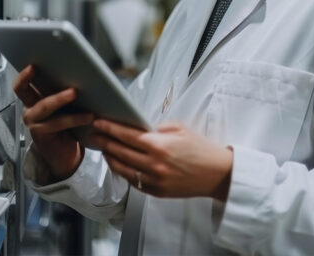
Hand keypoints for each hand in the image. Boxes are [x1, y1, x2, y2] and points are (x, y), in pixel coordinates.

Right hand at [12, 65, 94, 179]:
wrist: (64, 153)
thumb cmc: (64, 124)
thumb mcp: (61, 105)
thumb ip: (62, 91)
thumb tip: (80, 72)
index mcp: (32, 99)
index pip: (21, 86)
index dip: (24, 77)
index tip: (32, 66)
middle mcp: (30, 111)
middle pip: (31, 96)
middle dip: (49, 87)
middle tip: (72, 89)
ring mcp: (35, 123)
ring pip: (46, 108)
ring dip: (63, 101)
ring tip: (81, 99)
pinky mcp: (43, 135)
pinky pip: (59, 123)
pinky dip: (76, 119)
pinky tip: (89, 117)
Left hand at [91, 120, 232, 199]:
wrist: (217, 173)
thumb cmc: (200, 148)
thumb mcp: (180, 128)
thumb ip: (156, 128)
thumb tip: (136, 127)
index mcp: (160, 145)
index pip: (126, 135)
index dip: (110, 128)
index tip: (99, 122)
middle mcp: (154, 164)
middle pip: (120, 152)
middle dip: (105, 141)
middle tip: (95, 134)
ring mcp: (154, 180)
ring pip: (122, 169)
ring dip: (110, 158)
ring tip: (104, 149)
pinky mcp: (156, 192)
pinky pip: (132, 181)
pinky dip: (122, 171)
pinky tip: (118, 163)